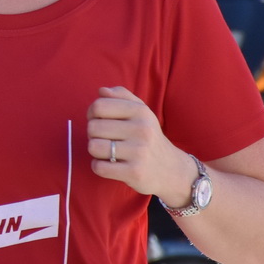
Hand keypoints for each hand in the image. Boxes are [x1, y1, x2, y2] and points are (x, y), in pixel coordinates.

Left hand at [87, 86, 196, 205]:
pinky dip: (99, 167)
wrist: (172, 169)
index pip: (99, 106)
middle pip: (93, 127)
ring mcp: (139, 152)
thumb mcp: (141, 112)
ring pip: (93, 147)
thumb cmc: (148, 137)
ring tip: (108, 152)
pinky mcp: (135, 172)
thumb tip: (101, 91)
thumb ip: (121, 96)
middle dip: (93, 134)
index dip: (92, 114)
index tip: (99, 121)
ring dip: (96, 151)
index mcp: (140, 111)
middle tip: (106, 139)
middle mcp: (141, 129)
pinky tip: (111, 165)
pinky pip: (99, 167)